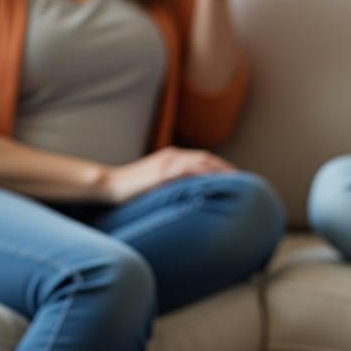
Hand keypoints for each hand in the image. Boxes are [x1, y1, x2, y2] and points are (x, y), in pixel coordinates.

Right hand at [103, 146, 233, 202]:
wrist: (110, 184)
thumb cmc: (130, 188)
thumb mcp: (154, 183)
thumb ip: (170, 184)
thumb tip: (186, 195)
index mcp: (170, 157)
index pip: (200, 157)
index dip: (218, 165)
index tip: (232, 175)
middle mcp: (171, 156)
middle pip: (205, 157)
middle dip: (224, 166)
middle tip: (240, 178)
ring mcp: (167, 164)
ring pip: (200, 161)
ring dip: (218, 170)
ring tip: (233, 180)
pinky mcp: (162, 174)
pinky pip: (187, 171)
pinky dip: (203, 174)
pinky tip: (214, 182)